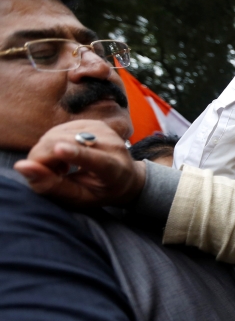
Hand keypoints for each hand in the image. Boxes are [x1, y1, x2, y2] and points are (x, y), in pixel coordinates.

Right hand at [13, 120, 145, 206]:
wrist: (126, 176)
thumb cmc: (101, 192)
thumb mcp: (79, 198)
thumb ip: (53, 186)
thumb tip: (22, 167)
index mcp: (115, 170)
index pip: (96, 160)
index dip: (76, 154)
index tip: (59, 150)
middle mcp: (113, 145)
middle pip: (65, 143)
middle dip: (43, 158)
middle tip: (51, 175)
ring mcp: (103, 130)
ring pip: (56, 134)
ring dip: (47, 153)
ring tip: (62, 169)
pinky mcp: (92, 122)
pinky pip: (57, 130)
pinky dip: (51, 145)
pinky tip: (63, 156)